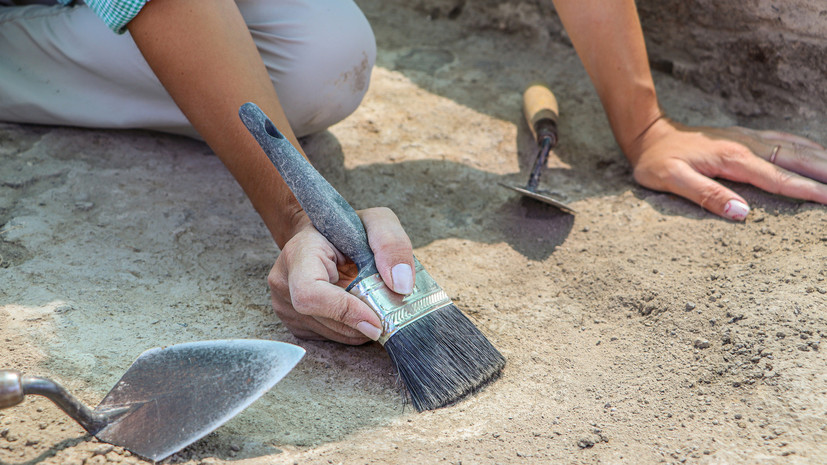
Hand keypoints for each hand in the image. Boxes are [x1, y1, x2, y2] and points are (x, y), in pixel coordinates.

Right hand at [268, 208, 413, 343]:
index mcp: (298, 253)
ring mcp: (284, 306)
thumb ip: (391, 244)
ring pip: (330, 334)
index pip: (310, 293)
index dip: (344, 312)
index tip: (376, 321)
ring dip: (360, 328)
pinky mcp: (295, 323)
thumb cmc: (346, 229)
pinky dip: (352, 330)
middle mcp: (284, 282)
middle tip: (386, 310)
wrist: (322, 237)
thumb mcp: (376, 222)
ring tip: (373, 306)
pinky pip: (329, 339)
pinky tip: (359, 311)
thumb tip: (401, 285)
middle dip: (361, 321)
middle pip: (324, 319)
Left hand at [628, 118, 826, 219]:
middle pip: (796, 159)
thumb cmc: (657, 161)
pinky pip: (784, 140)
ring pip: (795, 147)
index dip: (807, 190)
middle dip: (825, 172)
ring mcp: (747, 139)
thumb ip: (705, 195)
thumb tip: (741, 212)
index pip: (778, 179)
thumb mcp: (671, 180)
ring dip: (822, 158)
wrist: (649, 134)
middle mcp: (746, 145)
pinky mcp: (745, 137)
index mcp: (733, 159)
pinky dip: (807, 147)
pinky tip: (818, 153)